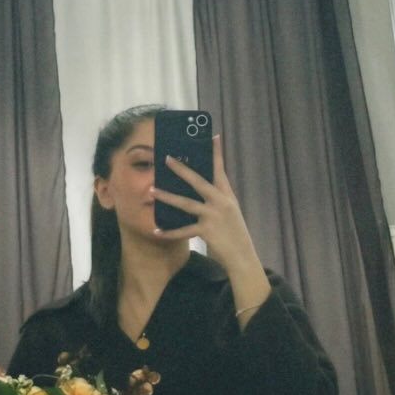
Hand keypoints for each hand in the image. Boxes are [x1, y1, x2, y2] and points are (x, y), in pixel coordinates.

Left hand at [150, 135, 256, 274]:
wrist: (243, 257)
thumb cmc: (235, 234)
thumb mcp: (230, 212)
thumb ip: (218, 200)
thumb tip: (201, 190)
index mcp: (227, 196)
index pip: (221, 170)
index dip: (216, 153)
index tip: (213, 137)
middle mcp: (221, 202)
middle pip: (198, 181)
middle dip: (181, 169)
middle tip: (167, 158)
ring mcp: (213, 216)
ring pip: (186, 203)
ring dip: (167, 196)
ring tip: (152, 190)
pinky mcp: (206, 231)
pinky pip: (183, 230)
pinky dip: (169, 232)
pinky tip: (157, 230)